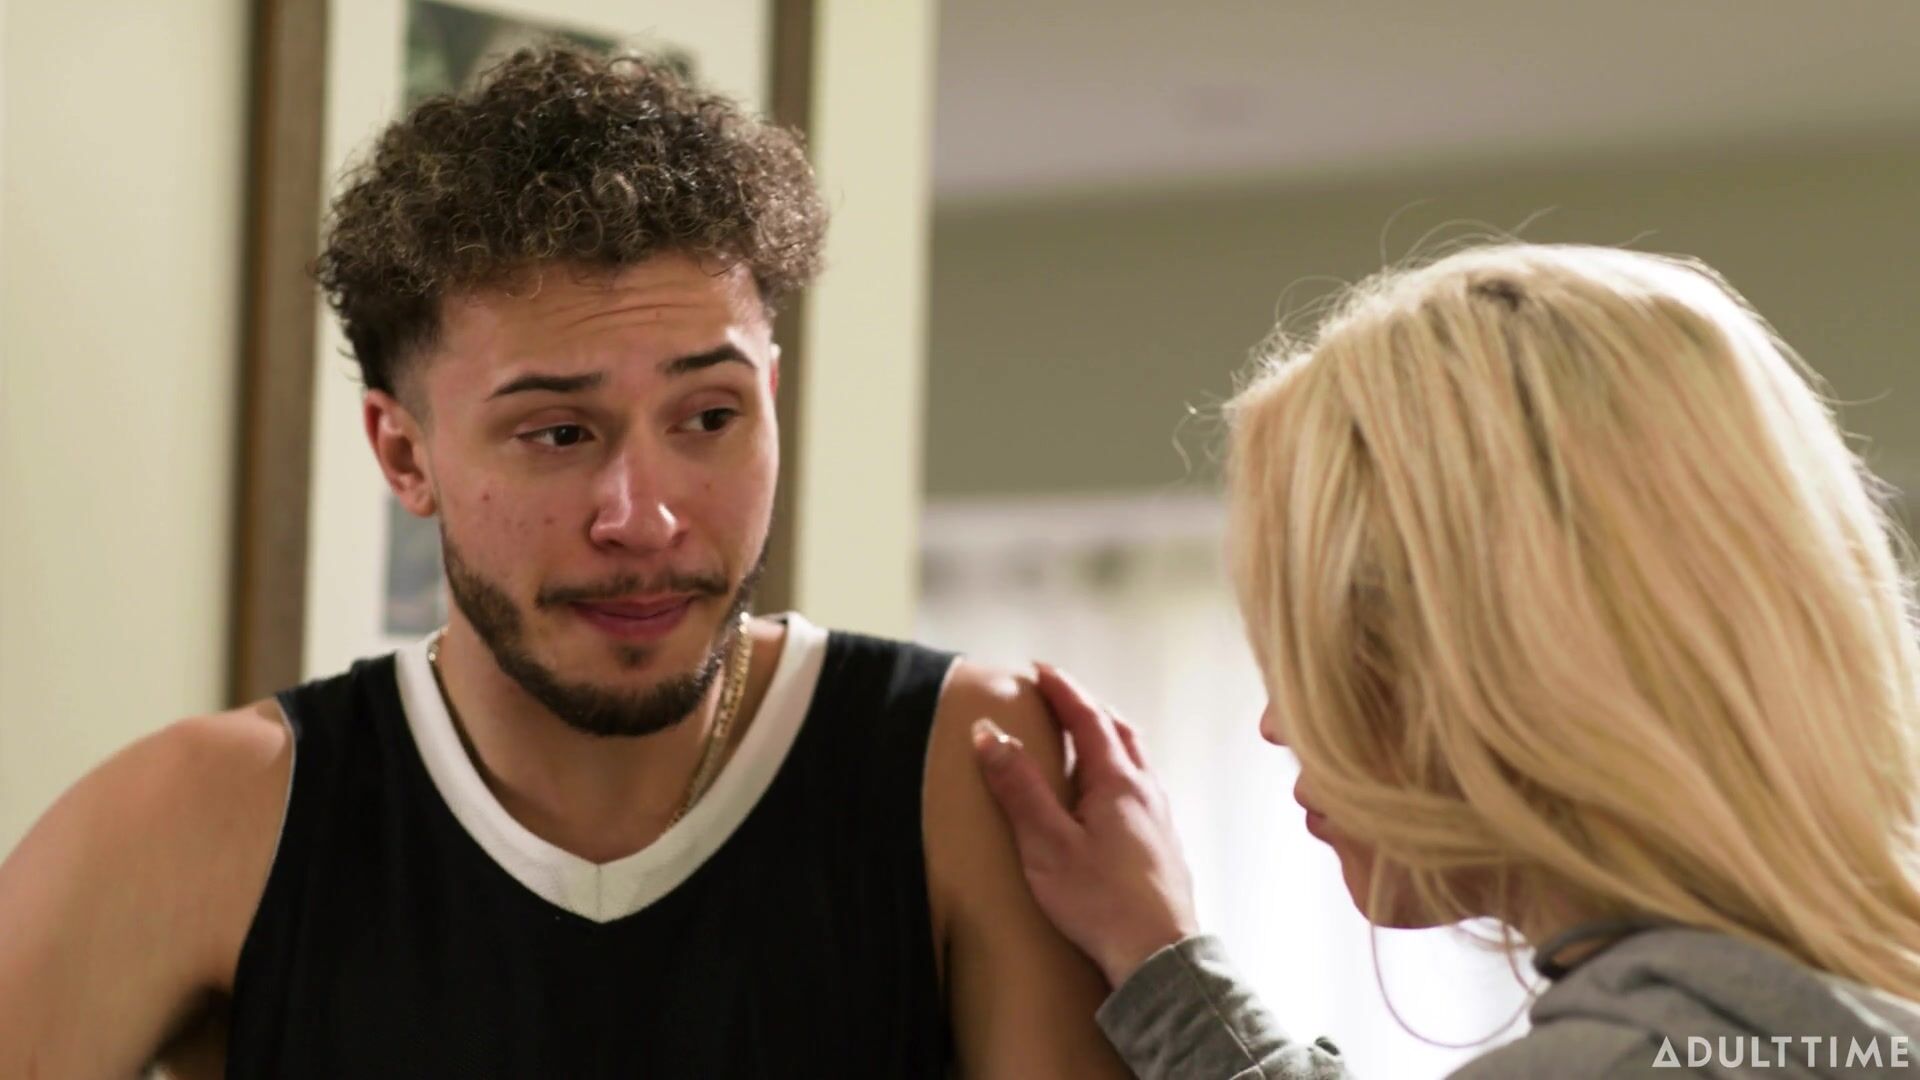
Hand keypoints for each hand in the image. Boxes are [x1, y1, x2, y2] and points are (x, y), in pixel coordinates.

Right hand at [970, 664, 1199, 988]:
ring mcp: (1160, 818)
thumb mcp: (1046, 844)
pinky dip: (1119, 770)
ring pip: (1136, 759)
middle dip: (1087, 707)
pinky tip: (1106, 795)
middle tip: (1058, 697)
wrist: (1159, 956)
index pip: (1088, 717)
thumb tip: (989, 734)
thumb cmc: (1102, 903)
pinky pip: (1141, 787)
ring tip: (1081, 738)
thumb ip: (1018, 787)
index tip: (1040, 669)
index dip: (1063, 689)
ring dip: (1107, 737)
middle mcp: (1146, 791)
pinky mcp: (1163, 845)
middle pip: (1119, 730)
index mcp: (1118, 782)